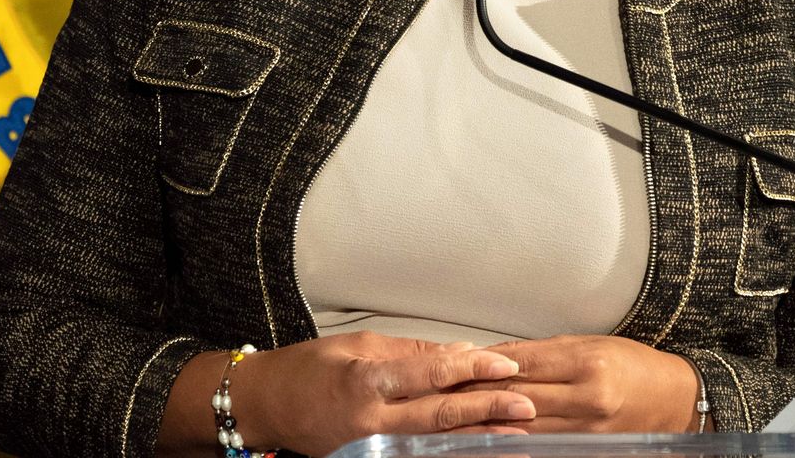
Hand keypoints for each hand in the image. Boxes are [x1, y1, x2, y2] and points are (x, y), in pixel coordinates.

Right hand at [233, 331, 537, 455]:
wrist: (268, 406)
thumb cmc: (308, 370)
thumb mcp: (358, 347)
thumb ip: (410, 352)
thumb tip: (459, 354)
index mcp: (367, 381)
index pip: (430, 373)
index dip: (472, 370)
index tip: (505, 366)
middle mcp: (371, 420)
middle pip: (441, 415)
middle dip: (487, 410)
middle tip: (526, 404)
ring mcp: (372, 447)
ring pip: (436, 442)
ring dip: (479, 437)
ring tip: (516, 433)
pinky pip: (419, 454)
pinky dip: (450, 451)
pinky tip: (476, 448)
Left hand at [457, 335, 701, 433]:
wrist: (676, 400)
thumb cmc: (633, 365)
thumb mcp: (590, 344)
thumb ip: (543, 352)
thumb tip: (496, 356)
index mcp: (588, 363)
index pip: (522, 364)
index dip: (484, 366)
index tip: (456, 364)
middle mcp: (588, 398)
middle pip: (517, 397)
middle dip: (478, 393)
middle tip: (445, 390)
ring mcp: (588, 429)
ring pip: (524, 425)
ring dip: (488, 420)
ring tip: (457, 415)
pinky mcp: (588, 448)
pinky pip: (543, 444)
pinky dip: (514, 438)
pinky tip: (492, 434)